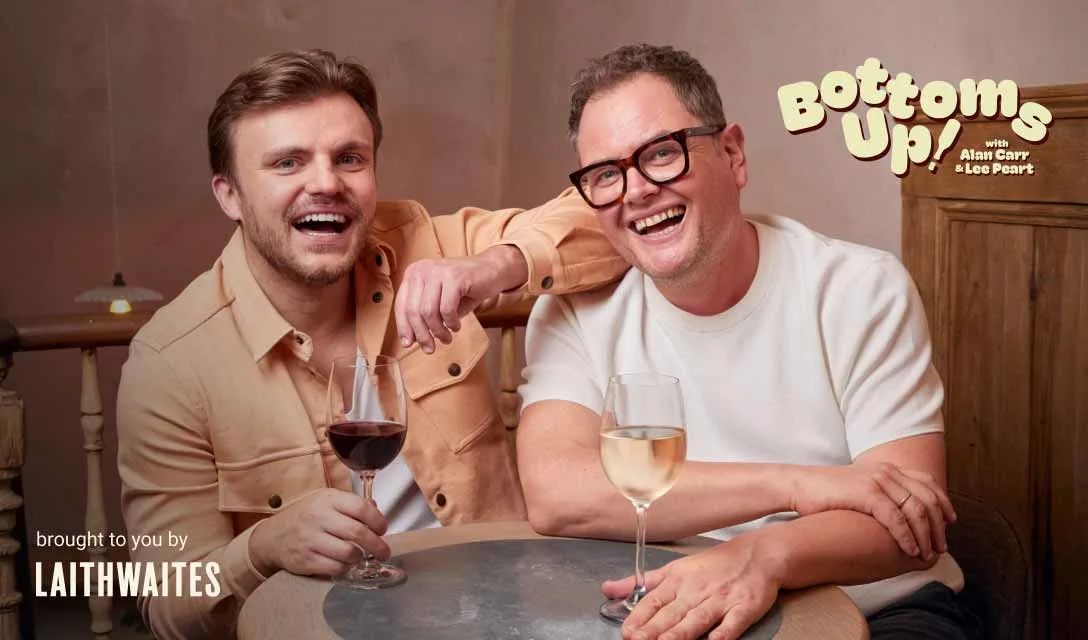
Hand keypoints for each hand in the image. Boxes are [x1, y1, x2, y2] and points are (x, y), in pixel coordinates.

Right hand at [248, 488, 389, 577]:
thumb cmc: (303, 517)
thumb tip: (376, 509)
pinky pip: (335, 568)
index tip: (382, 529)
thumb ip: (350, 504)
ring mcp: (310, 540)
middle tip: (383, 551)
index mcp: (327, 500)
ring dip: (360, 558)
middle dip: (377, 544)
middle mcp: (318, 518)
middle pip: (357, 532)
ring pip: (349, 553)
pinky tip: (345, 564)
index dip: (377, 520)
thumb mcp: (324, 501)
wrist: (271, 537)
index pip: (360, 507)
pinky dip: (345, 568)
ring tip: (361, 557)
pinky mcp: (305, 560)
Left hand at [394, 245, 526, 352]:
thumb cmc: (465, 288)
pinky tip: (456, 325)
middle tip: (430, 348)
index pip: (401, 305)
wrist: (492, 270)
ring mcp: (437, 271)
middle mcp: (421, 270)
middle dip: (421, 334)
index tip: (408, 344)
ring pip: (428, 312)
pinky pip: (447, 309)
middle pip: (413, 310)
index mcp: (414, 274)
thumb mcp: (439, 300)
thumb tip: (412, 340)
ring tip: (447, 337)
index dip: (404, 327)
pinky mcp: (454, 277)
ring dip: (438, 330)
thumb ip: (424, 315)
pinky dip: (451, 322)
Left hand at [603, 536, 778, 639]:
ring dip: (680, 633)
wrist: (757, 556)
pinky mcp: (744, 608)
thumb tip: (607, 590)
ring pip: (697, 619)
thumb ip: (640, 583)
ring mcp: (721, 600)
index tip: (627, 630)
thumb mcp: (673, 569)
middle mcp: (696, 591)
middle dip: (654, 629)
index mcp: (677, 581)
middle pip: (672, 613)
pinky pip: (733, 623)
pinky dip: (723, 633)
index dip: (639, 616)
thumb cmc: (712, 566)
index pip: (654, 601)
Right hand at [789, 463, 955, 559]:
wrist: (798, 486)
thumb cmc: (824, 495)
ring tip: (927, 554)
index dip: (943, 503)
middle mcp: (886, 471)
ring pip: (917, 510)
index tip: (950, 522)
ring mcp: (878, 481)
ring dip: (926, 535)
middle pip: (928, 498)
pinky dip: (907, 537)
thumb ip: (879, 497)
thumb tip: (895, 518)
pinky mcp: (867, 493)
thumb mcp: (858, 490)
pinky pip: (897, 518)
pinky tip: (910, 550)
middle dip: (939, 525)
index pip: (927, 483)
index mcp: (886, 468)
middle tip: (941, 547)